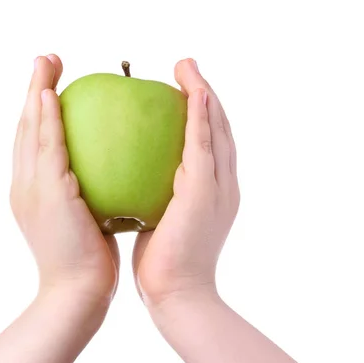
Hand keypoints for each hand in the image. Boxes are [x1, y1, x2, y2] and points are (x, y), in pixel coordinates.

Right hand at [10, 54, 118, 301]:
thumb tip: (107, 172)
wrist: (76, 293)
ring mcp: (30, 188)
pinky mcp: (45, 193)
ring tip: (45, 63)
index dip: (40, 109)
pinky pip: (46, 148)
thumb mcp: (85, 218)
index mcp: (33, 190)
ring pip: (29, 131)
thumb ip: (87, 191)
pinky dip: (46, 120)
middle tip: (45, 58)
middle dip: (33, 90)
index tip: (52, 83)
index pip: (35, 141)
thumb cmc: (87, 259)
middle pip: (26, 127)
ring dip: (36, 93)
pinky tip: (51, 94)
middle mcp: (24, 184)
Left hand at [133, 58, 239, 304]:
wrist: (179, 295)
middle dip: (206, 94)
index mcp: (215, 191)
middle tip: (188, 67)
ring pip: (217, 130)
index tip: (184, 90)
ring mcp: (220, 187)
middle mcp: (225, 184)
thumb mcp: (163, 221)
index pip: (210, 143)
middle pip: (220, 128)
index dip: (201, 114)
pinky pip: (204, 144)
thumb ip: (160, 196)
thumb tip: (138, 178)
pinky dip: (201, 116)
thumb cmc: (165, 263)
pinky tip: (192, 91)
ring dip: (205, 94)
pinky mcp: (206, 192)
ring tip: (189, 68)